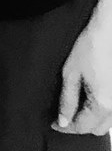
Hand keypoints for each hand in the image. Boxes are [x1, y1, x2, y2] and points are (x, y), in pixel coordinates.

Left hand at [52, 14, 111, 134]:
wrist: (108, 31)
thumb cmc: (91, 46)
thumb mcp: (70, 73)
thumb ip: (67, 100)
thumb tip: (63, 121)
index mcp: (102, 104)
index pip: (82, 126)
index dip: (65, 127)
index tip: (53, 123)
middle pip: (97, 128)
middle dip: (79, 125)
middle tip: (62, 115)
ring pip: (107, 122)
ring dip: (92, 120)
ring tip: (75, 107)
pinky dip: (101, 111)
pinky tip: (89, 99)